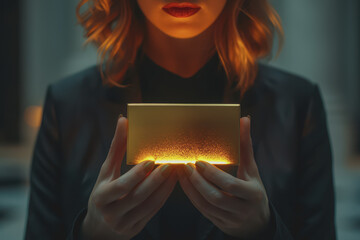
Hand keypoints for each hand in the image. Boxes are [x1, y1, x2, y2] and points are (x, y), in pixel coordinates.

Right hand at [82, 116, 177, 239]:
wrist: (99, 227)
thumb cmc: (103, 192)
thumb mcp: (106, 171)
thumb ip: (116, 147)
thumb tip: (123, 120)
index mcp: (101, 196)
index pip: (121, 186)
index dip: (136, 174)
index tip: (151, 161)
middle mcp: (111, 213)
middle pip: (138, 196)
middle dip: (156, 180)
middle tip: (169, 165)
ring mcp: (124, 224)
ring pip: (149, 205)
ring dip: (164, 188)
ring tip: (174, 172)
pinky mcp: (135, 229)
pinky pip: (153, 211)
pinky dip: (163, 196)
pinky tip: (172, 183)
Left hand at [178, 116, 270, 238]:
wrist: (257, 222)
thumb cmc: (253, 189)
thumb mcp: (252, 169)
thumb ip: (246, 146)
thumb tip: (244, 120)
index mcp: (252, 194)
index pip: (230, 185)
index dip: (213, 174)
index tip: (199, 161)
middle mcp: (242, 209)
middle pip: (215, 197)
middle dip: (198, 181)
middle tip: (185, 166)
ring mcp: (230, 220)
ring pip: (205, 206)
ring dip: (191, 188)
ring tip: (181, 172)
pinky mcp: (219, 223)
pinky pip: (202, 210)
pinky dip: (191, 196)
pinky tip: (184, 183)